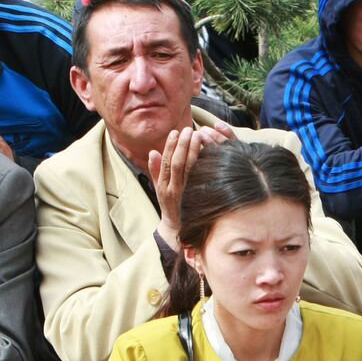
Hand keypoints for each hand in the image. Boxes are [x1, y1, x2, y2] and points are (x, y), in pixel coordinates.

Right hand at [147, 125, 230, 247]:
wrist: (177, 230)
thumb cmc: (170, 205)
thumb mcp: (159, 189)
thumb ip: (156, 170)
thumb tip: (153, 151)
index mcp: (163, 186)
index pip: (166, 162)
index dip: (170, 146)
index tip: (175, 132)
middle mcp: (173, 189)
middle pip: (178, 164)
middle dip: (183, 145)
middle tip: (188, 129)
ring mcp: (186, 194)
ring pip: (189, 170)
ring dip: (193, 151)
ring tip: (198, 136)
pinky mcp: (197, 198)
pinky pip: (201, 178)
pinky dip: (204, 164)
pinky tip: (209, 152)